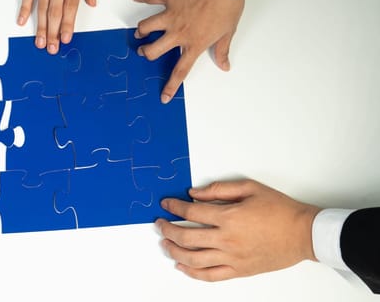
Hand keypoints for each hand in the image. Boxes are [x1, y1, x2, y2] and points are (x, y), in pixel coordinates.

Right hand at [17, 0, 99, 54]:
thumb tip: (92, 3)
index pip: (71, 6)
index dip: (67, 24)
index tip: (65, 39)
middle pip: (55, 9)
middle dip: (53, 31)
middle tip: (51, 48)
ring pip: (42, 5)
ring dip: (40, 25)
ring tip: (39, 41)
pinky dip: (25, 7)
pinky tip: (23, 21)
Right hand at [132, 0, 244, 102]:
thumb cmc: (227, 6)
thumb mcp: (227, 32)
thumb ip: (221, 50)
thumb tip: (224, 65)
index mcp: (194, 43)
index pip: (180, 71)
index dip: (171, 86)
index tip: (164, 96)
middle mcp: (178, 32)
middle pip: (154, 50)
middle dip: (146, 53)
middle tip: (144, 52)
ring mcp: (171, 15)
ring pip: (146, 27)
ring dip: (141, 31)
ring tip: (139, 33)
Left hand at [157, 180, 320, 281]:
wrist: (304, 233)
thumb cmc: (281, 210)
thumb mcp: (250, 188)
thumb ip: (219, 189)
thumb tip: (194, 193)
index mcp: (229, 217)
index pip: (191, 212)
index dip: (174, 207)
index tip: (166, 204)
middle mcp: (227, 240)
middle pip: (186, 237)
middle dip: (167, 230)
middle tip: (160, 224)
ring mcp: (232, 258)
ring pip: (193, 259)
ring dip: (174, 251)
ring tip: (165, 244)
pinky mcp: (239, 271)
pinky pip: (210, 276)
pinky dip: (192, 272)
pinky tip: (181, 266)